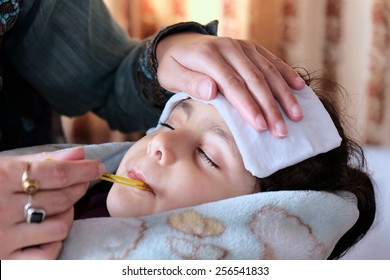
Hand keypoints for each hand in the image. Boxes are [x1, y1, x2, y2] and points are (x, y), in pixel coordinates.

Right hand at [0, 147, 104, 258]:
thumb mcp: (2, 165)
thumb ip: (42, 160)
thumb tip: (80, 154)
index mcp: (0, 178)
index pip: (56, 174)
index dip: (83, 170)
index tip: (97, 167)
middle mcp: (1, 209)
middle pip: (61, 198)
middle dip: (79, 187)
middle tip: (81, 182)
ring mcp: (2, 239)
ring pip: (60, 226)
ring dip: (68, 213)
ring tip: (60, 205)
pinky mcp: (4, 261)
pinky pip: (47, 254)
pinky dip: (55, 241)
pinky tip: (48, 229)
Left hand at [156, 33, 304, 137]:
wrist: (182, 44)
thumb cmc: (176, 67)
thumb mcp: (171, 75)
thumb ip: (190, 82)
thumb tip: (211, 90)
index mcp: (209, 56)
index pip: (233, 84)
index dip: (248, 106)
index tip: (260, 126)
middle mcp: (229, 47)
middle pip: (255, 79)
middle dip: (270, 107)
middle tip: (281, 131)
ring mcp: (242, 46)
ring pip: (268, 71)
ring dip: (284, 95)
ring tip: (296, 116)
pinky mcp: (251, 47)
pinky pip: (272, 60)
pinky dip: (287, 74)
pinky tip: (300, 88)